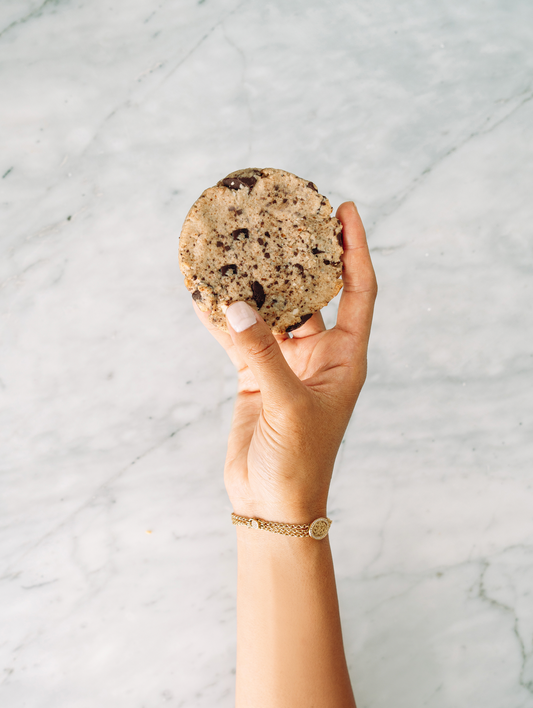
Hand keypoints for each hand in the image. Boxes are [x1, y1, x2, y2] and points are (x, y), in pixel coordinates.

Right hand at [192, 202, 376, 522]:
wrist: (272, 502)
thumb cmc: (299, 462)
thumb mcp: (287, 406)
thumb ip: (262, 355)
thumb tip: (236, 304)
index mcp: (345, 358)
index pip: (357, 290)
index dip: (355, 250)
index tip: (346, 211)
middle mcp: (319, 355)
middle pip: (314, 293)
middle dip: (302, 256)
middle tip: (288, 216)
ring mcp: (285, 364)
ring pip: (272, 312)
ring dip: (257, 285)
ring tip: (240, 246)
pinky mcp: (255, 377)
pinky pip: (238, 338)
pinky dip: (222, 319)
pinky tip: (205, 295)